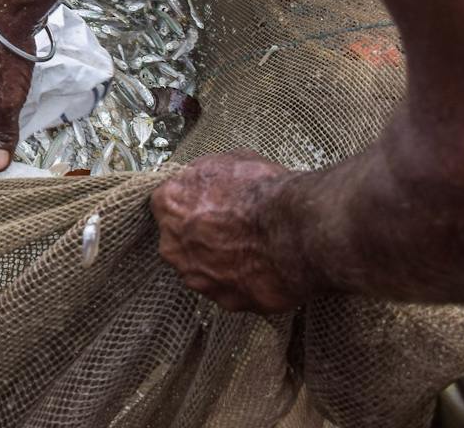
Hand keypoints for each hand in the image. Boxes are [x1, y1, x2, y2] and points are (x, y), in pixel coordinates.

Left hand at [152, 151, 309, 311]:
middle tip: (233, 228)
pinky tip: (264, 268)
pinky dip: (245, 282)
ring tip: (253, 250)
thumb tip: (201, 181)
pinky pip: (231, 290)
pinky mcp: (226, 301)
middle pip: (181, 241)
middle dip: (203, 236)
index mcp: (168, 205)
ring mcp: (199, 278)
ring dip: (222, 262)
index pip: (168, 204)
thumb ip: (203, 175)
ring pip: (203, 269)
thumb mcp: (228, 161)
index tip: (211, 204)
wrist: (296, 230)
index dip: (193, 203)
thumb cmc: (263, 191)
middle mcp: (173, 246)